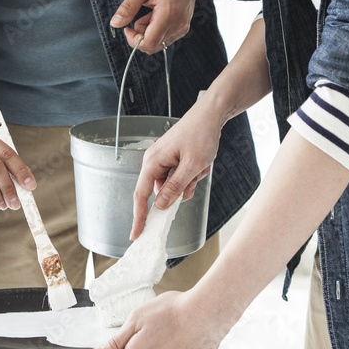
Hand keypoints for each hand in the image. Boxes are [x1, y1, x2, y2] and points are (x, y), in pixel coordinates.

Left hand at [110, 0, 201, 54]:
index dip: (134, 40)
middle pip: (152, 46)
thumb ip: (128, 7)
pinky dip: (156, 30)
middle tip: (139, 15)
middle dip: (139, 35)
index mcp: (169, 14)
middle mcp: (178, 25)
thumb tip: (115, 24)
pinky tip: (157, 15)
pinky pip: (164, 39)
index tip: (127, 28)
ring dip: (147, 32)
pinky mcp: (183, 29)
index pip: (149, 43)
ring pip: (157, 44)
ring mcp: (182, 28)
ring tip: (150, 12)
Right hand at [131, 99, 222, 239]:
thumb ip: (175, 188)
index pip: (141, 195)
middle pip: (163, 191)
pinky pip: (181, 177)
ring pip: (175, 185)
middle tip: (196, 174)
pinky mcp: (173, 159)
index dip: (139, 217)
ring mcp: (164, 160)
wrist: (211, 114)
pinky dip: (193, 174)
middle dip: (182, 188)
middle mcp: (154, 161)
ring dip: (191, 180)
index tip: (136, 234)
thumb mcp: (191, 165)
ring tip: (201, 163)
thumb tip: (161, 206)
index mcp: (153, 162)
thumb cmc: (201, 134)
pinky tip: (202, 162)